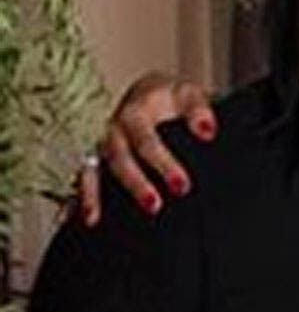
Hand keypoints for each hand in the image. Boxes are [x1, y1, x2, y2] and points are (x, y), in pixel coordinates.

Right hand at [77, 73, 213, 225]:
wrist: (149, 93)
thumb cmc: (170, 98)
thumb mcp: (187, 94)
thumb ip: (199, 110)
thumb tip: (208, 132)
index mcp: (135, 112)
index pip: (147, 141)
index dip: (163, 164)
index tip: (181, 185)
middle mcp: (112, 129)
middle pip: (119, 158)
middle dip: (135, 184)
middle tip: (154, 205)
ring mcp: (99, 144)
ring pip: (91, 169)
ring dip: (92, 195)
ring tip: (94, 218)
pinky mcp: (92, 156)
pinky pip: (81, 178)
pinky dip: (78, 197)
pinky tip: (84, 219)